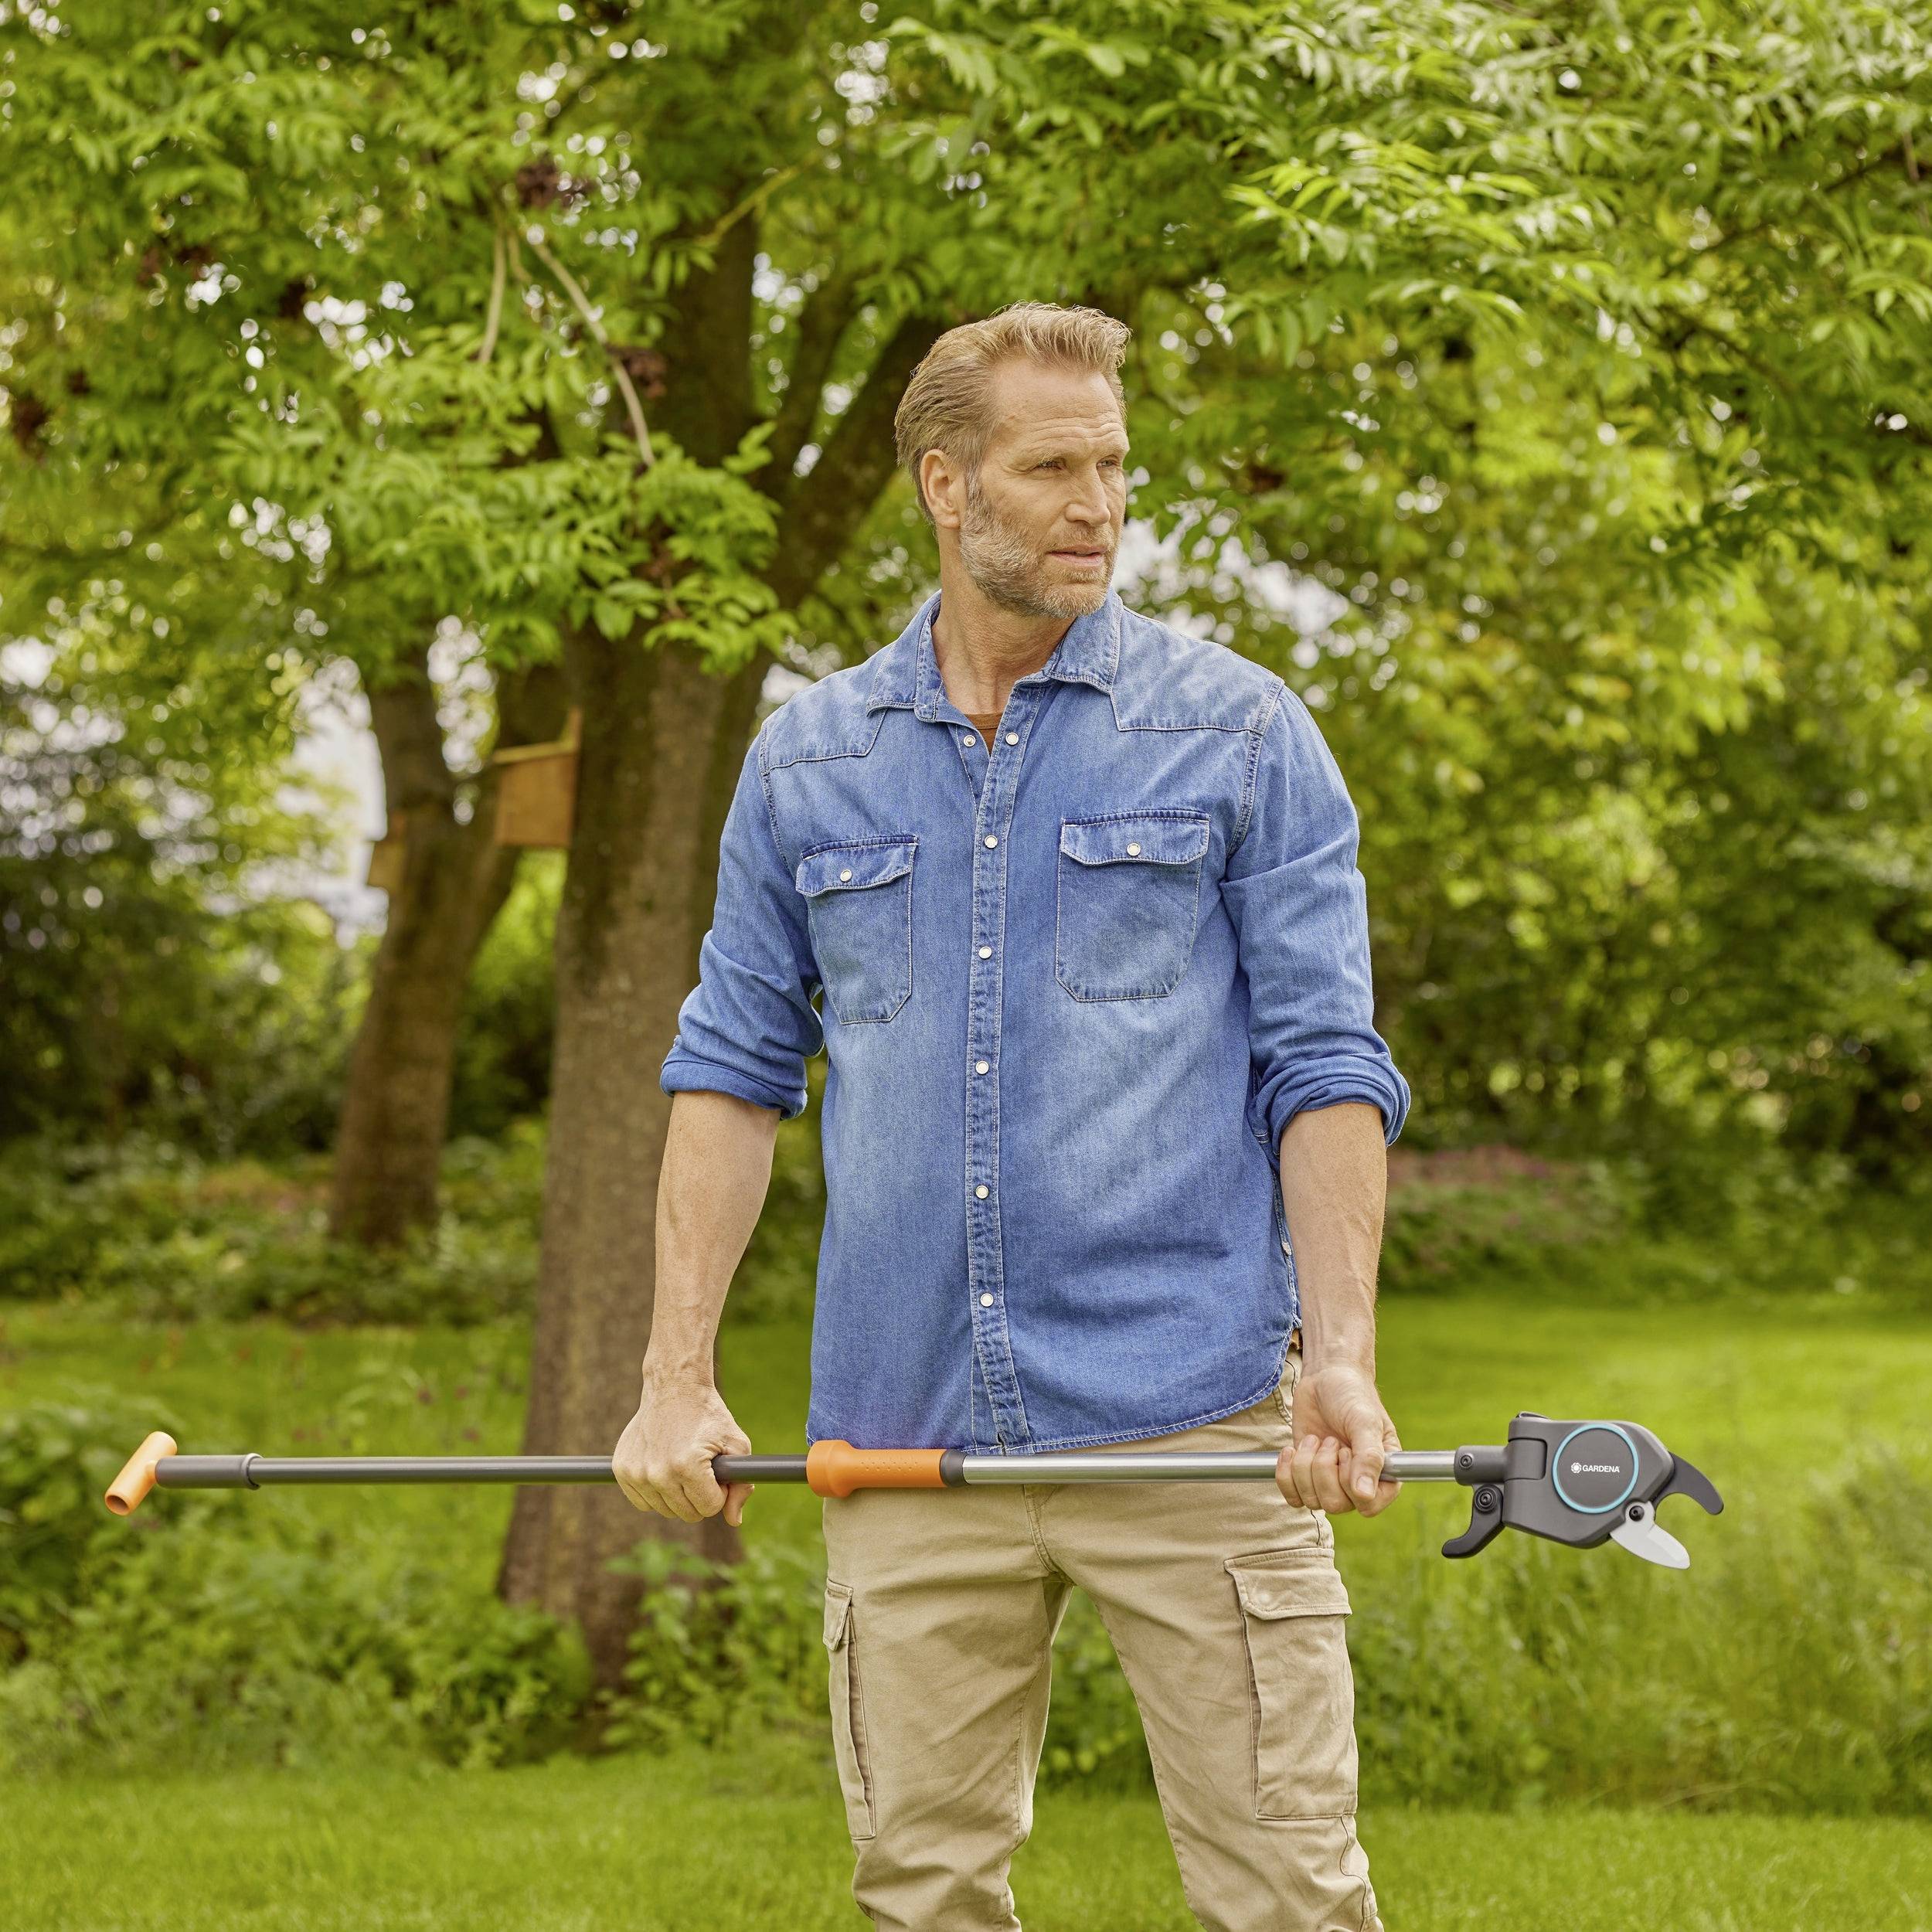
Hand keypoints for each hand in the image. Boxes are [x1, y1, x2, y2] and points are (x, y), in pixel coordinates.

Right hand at [612, 1377, 754, 1525]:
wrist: (673, 1388)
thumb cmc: (709, 1416)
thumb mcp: (736, 1444)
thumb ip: (740, 1485)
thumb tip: (734, 1521)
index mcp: (687, 1466)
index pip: (710, 1508)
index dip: (719, 1491)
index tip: (716, 1471)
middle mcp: (657, 1472)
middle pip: (688, 1514)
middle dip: (700, 1495)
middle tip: (702, 1468)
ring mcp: (636, 1472)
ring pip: (665, 1510)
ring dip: (678, 1495)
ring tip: (682, 1464)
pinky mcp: (621, 1469)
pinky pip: (643, 1503)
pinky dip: (656, 1493)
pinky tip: (664, 1469)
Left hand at [1276, 1356, 1401, 1518]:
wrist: (1325, 1378)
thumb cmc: (1353, 1396)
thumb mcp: (1364, 1421)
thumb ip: (1369, 1457)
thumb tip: (1364, 1496)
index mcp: (1383, 1474)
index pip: (1368, 1506)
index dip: (1350, 1483)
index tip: (1346, 1452)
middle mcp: (1358, 1483)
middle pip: (1335, 1505)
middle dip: (1323, 1469)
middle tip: (1329, 1440)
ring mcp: (1330, 1481)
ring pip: (1312, 1501)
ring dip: (1305, 1466)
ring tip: (1315, 1439)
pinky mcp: (1306, 1476)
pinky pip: (1292, 1496)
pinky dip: (1286, 1474)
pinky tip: (1291, 1450)